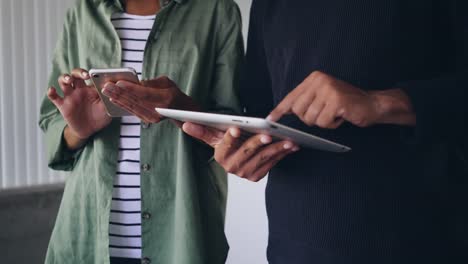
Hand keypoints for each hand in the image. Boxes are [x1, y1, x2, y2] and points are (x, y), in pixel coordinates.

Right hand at [48, 68, 111, 142]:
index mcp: (91, 88)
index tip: (97, 75)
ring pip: (63, 81)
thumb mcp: (107, 109)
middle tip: (85, 75)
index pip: (90, 77)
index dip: (92, 73)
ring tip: (69, 80)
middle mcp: (80, 90)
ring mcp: (70, 96)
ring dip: (64, 78)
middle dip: (79, 72)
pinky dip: (51, 92)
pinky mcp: (63, 105)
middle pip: (75, 74)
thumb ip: (109, 100)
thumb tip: (113, 90)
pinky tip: (52, 90)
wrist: (90, 131)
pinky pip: (54, 97)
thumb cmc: (100, 117)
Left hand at [101, 76, 198, 123]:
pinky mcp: (148, 120)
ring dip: (117, 99)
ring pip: (132, 107)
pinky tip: (113, 100)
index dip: (131, 88)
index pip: (145, 93)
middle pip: (136, 100)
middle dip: (119, 93)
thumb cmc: (172, 92)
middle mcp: (159, 110)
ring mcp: (153, 117)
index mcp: (166, 98)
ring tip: (106, 91)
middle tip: (106, 86)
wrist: (180, 110)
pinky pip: (133, 111)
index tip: (118, 82)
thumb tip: (136, 83)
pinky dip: (122, 105)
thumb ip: (151, 83)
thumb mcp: (166, 82)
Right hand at [182, 123, 298, 181]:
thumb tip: (186, 123)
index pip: (224, 145)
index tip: (235, 129)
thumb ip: (202, 130)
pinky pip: (272, 164)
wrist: (240, 157)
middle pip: (246, 153)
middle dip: (257, 143)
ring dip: (276, 149)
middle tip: (267, 134)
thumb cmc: (228, 142)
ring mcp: (245, 173)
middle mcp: (231, 167)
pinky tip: (291, 145)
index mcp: (220, 155)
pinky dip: (282, 154)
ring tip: (287, 140)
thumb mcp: (215, 136)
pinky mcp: (257, 176)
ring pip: (263, 159)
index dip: (230, 138)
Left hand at [268, 71, 381, 127]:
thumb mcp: (323, 98)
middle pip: (298, 111)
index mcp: (314, 79)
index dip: (280, 110)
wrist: (373, 104)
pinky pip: (323, 122)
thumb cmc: (346, 104)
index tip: (270, 119)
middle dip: (310, 118)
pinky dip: (332, 124)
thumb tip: (284, 112)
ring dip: (323, 122)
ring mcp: (328, 90)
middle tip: (325, 113)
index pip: (292, 96)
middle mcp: (319, 81)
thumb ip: (306, 101)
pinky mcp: (336, 101)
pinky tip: (341, 116)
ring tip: (335, 113)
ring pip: (310, 118)